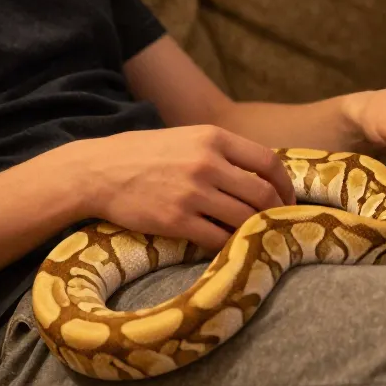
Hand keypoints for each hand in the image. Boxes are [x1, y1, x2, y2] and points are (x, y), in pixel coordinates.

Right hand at [63, 125, 297, 251]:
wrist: (98, 171)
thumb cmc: (146, 154)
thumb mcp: (188, 138)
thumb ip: (223, 152)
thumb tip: (261, 173)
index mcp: (213, 138)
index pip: (268, 162)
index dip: (285, 185)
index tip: (287, 199)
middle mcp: (207, 163)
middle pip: (262, 194)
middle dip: (277, 212)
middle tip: (279, 224)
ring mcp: (192, 194)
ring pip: (244, 218)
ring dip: (255, 230)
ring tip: (257, 236)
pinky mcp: (176, 221)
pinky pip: (218, 239)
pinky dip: (230, 245)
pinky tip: (231, 247)